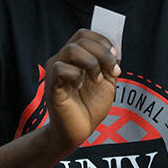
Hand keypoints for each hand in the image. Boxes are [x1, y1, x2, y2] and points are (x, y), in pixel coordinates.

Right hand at [44, 29, 121, 152]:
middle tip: (111, 71)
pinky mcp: (51, 85)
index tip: (115, 58)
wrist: (78, 132)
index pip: (84, 35)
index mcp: (74, 57)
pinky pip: (61, 69)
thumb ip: (109, 65)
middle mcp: (62, 59)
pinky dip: (76, 75)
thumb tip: (115, 51)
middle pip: (80, 39)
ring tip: (96, 79)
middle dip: (102, 53)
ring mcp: (55, 71)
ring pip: (71, 49)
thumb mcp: (106, 83)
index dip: (102, 41)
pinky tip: (80, 87)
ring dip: (91, 62)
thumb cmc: (89, 107)